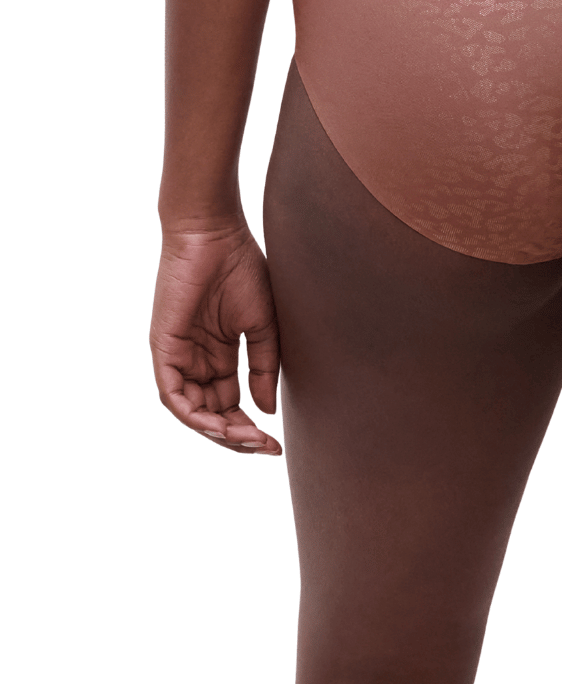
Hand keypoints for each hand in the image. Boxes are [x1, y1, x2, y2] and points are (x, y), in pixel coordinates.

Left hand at [151, 224, 281, 454]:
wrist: (215, 234)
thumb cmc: (242, 269)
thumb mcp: (263, 327)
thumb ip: (263, 369)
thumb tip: (266, 409)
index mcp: (219, 355)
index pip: (230, 404)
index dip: (251, 428)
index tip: (276, 444)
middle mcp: (196, 360)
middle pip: (211, 414)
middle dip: (236, 437)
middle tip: (263, 448)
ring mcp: (178, 355)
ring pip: (190, 411)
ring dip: (217, 432)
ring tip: (245, 439)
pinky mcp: (163, 347)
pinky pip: (171, 394)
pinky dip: (192, 414)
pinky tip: (217, 426)